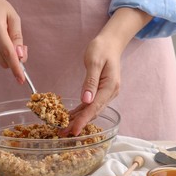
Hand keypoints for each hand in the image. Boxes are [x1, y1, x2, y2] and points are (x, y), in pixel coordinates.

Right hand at [0, 0, 26, 82]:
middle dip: (16, 60)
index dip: (16, 67)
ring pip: (0, 60)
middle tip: (22, 48)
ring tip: (9, 39)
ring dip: (9, 56)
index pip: (7, 52)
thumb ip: (17, 37)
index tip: (21, 78)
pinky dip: (1, 52)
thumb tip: (20, 55)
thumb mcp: (13, 17)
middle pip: (4, 60)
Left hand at [60, 8, 152, 135]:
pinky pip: (91, 104)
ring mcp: (107, 93)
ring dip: (79, 119)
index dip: (83, 120)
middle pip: (94, 112)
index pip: (95, 107)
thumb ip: (90, 82)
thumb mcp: (94, 62)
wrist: (111, 43)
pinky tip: (72, 116)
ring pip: (92, 110)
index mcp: (110, 86)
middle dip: (79, 123)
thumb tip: (85, 101)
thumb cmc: (102, 48)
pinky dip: (81, 111)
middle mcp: (111, 93)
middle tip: (63, 133)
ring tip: (65, 128)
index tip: (73, 130)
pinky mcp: (102, 91)